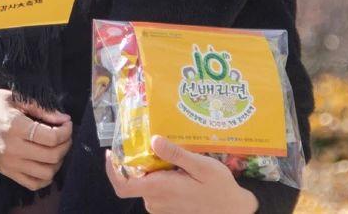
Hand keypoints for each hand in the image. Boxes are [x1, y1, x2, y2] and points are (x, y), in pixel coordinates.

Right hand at [0, 88, 71, 190]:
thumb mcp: (14, 98)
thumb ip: (40, 110)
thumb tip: (63, 119)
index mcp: (14, 127)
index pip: (51, 137)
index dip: (65, 131)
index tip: (66, 122)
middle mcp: (12, 148)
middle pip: (52, 156)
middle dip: (65, 144)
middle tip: (64, 134)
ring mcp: (8, 163)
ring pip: (46, 173)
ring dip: (58, 161)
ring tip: (56, 148)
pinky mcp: (6, 171)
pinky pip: (33, 184)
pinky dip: (45, 176)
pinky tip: (45, 162)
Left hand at [106, 136, 258, 213]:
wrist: (235, 211)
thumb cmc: (220, 189)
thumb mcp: (202, 167)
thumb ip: (176, 154)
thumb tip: (153, 140)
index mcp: (160, 189)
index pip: (123, 185)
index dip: (112, 171)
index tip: (112, 153)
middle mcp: (156, 201)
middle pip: (136, 178)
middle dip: (141, 161)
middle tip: (154, 142)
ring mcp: (162, 207)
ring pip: (147, 183)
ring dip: (153, 169)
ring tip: (171, 155)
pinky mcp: (169, 209)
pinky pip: (157, 191)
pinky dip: (161, 178)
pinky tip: (178, 168)